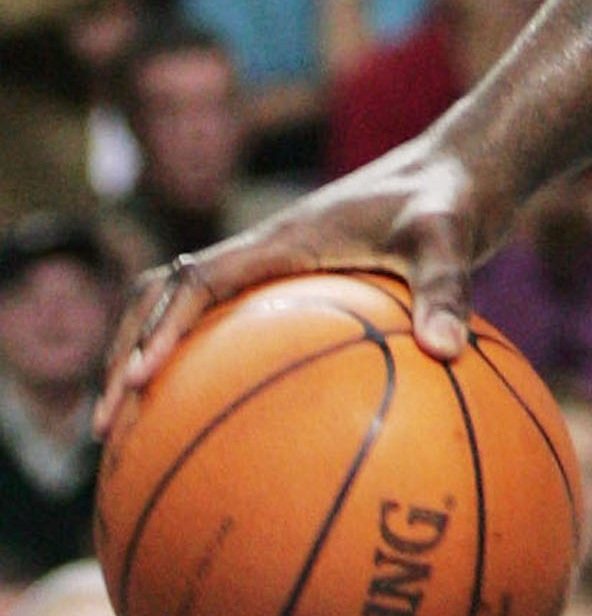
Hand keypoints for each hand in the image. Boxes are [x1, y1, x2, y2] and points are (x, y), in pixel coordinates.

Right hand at [95, 134, 489, 433]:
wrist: (458, 170)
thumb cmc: (451, 199)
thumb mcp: (453, 236)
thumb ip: (448, 286)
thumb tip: (447, 351)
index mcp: (283, 240)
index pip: (197, 280)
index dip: (161, 329)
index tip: (134, 383)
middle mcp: (265, 253)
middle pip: (164, 297)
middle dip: (126, 353)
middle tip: (108, 428)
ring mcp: (274, 271)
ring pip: (188, 313)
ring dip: (151, 361)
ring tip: (138, 444)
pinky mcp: (294, 290)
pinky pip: (235, 333)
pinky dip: (214, 375)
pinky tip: (237, 441)